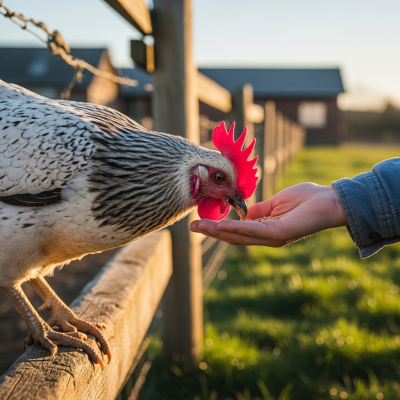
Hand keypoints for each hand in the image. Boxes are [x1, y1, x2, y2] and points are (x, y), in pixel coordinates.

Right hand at [190, 183, 347, 246]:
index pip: (237, 232)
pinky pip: (254, 231)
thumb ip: (259, 211)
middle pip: (234, 237)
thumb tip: (242, 213)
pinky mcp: (281, 233)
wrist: (330, 199)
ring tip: (200, 226)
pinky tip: (221, 225)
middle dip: (211, 233)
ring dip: (218, 231)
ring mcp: (273, 237)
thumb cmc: (306, 199)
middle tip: (191, 227)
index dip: (217, 229)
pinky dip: (236, 228)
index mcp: (265, 230)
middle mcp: (267, 237)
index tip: (200, 223)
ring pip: (240, 236)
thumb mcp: (276, 203)